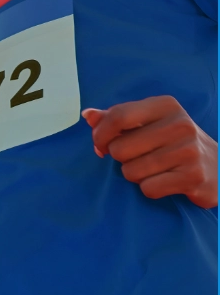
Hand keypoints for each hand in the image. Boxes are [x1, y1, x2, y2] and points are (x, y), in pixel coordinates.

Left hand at [83, 97, 217, 208]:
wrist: (218, 166)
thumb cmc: (175, 142)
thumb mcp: (151, 122)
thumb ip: (118, 119)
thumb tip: (87, 115)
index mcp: (166, 105)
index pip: (119, 116)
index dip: (101, 134)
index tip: (99, 145)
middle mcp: (180, 124)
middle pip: (120, 148)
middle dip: (121, 159)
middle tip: (137, 158)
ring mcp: (189, 151)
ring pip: (132, 171)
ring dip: (135, 175)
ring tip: (153, 169)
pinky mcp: (193, 177)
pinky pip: (149, 188)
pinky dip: (150, 188)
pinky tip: (165, 181)